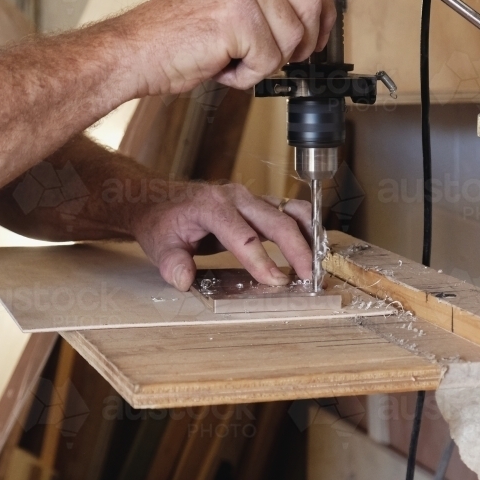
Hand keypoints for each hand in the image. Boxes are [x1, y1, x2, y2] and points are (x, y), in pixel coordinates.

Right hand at [121, 0, 336, 94]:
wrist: (134, 51)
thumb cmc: (171, 36)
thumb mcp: (223, 5)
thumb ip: (261, 4)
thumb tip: (301, 25)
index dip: (322, 13)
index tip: (318, 36)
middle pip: (310, 8)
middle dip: (301, 44)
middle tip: (274, 58)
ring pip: (292, 39)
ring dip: (266, 63)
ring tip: (234, 61)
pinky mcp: (238, 21)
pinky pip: (269, 61)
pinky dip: (248, 77)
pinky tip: (223, 68)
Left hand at [129, 182, 313, 290]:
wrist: (159, 199)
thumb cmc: (163, 222)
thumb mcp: (159, 244)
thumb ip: (172, 262)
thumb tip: (183, 279)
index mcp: (211, 206)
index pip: (242, 236)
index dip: (261, 261)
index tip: (275, 281)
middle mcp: (236, 198)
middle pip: (276, 221)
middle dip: (296, 250)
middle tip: (309, 277)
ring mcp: (250, 198)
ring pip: (290, 211)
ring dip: (309, 234)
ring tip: (320, 260)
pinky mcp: (259, 204)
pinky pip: (289, 212)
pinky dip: (306, 228)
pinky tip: (314, 246)